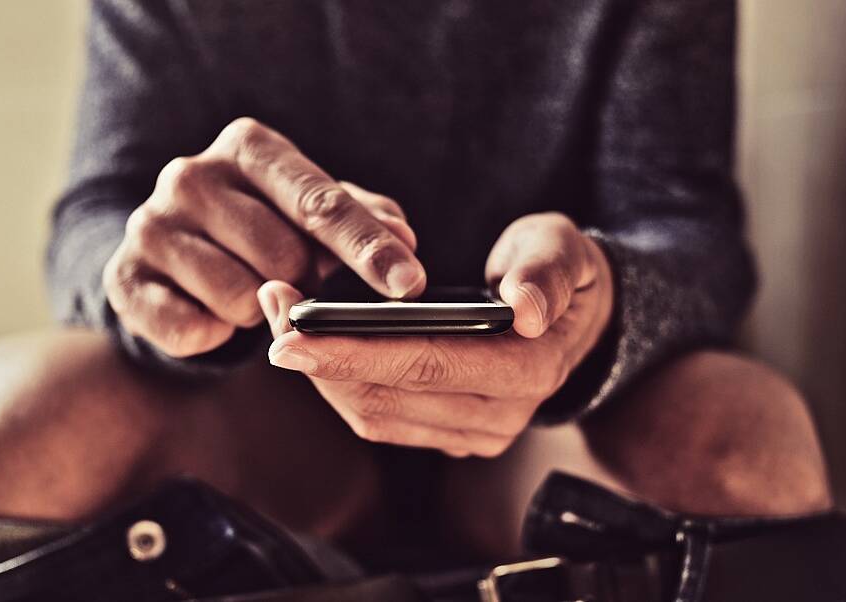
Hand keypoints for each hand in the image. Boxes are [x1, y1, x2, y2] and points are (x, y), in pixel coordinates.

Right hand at [103, 117, 425, 356]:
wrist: (173, 258)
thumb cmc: (265, 228)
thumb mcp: (315, 213)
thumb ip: (364, 219)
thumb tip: (403, 239)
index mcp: (248, 146)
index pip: (319, 201)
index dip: (368, 247)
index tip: (410, 284)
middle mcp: (190, 175)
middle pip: (285, 255)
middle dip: (306, 283)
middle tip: (298, 281)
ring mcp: (149, 225)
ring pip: (242, 298)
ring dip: (260, 312)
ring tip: (249, 292)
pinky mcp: (122, 279)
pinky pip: (193, 330)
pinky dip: (216, 334)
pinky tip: (212, 314)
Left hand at [258, 212, 613, 456]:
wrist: (575, 316)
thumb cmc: (559, 270)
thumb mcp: (563, 250)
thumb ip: (546, 273)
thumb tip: (523, 310)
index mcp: (528, 369)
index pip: (426, 364)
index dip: (353, 350)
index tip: (290, 332)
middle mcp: (500, 415)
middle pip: (388, 396)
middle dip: (320, 357)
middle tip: (269, 309)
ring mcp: (475, 432)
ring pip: (375, 415)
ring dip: (321, 371)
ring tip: (280, 317)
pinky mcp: (452, 434)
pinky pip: (382, 419)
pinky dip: (341, 384)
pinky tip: (313, 345)